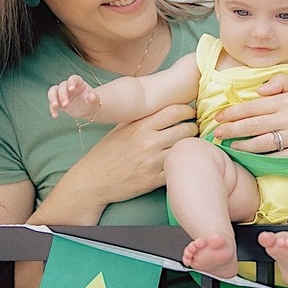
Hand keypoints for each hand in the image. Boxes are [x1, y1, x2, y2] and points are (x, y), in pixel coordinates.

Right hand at [47, 75, 97, 118]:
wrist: (87, 109)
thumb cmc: (91, 102)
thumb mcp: (94, 101)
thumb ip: (94, 98)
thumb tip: (92, 95)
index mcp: (79, 83)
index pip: (73, 78)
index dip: (71, 82)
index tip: (71, 89)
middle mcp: (69, 86)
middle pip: (62, 86)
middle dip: (62, 95)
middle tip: (65, 105)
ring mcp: (62, 93)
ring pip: (53, 91)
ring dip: (52, 98)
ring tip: (55, 106)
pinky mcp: (58, 101)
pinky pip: (52, 103)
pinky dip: (52, 109)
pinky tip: (55, 115)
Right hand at [69, 103, 197, 203]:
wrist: (94, 180)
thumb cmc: (107, 153)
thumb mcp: (121, 128)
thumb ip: (141, 118)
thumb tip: (162, 107)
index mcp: (140, 126)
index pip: (174, 111)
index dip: (187, 109)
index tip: (190, 111)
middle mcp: (148, 142)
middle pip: (186, 129)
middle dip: (194, 127)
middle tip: (194, 128)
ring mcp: (152, 162)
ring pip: (184, 149)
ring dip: (191, 145)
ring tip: (190, 144)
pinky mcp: (154, 181)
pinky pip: (177, 168)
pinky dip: (182, 163)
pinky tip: (182, 161)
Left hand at [211, 74, 287, 156]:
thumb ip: (281, 82)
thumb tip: (258, 89)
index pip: (254, 105)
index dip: (233, 111)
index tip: (220, 115)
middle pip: (253, 124)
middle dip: (230, 128)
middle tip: (215, 132)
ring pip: (261, 142)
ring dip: (241, 144)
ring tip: (229, 144)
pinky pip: (276, 157)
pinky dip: (260, 157)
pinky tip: (249, 156)